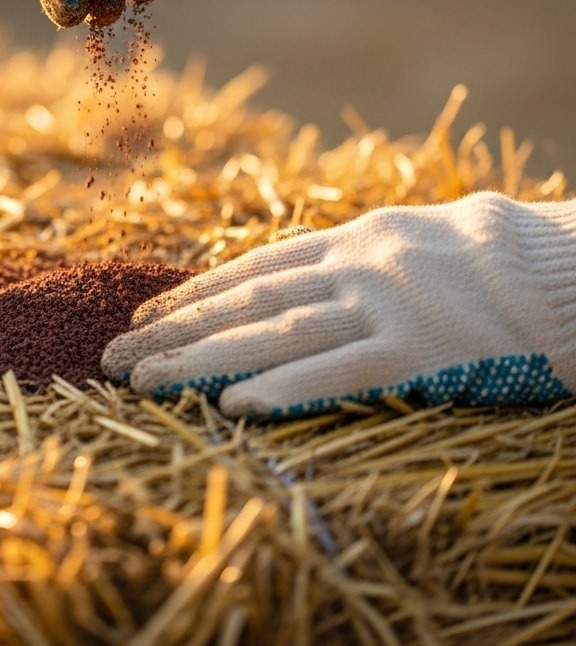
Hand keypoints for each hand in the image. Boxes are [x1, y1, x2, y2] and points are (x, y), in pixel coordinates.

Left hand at [102, 192, 575, 417]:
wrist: (560, 265)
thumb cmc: (483, 256)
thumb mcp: (402, 240)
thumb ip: (344, 259)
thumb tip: (285, 281)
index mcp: (348, 241)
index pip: (250, 271)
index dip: (191, 293)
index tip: (143, 314)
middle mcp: (352, 267)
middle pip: (244, 304)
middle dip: (174, 331)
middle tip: (113, 357)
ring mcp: (383, 307)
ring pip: (272, 335)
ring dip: (200, 360)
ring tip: (143, 381)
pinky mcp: (421, 352)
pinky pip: (339, 373)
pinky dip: (282, 389)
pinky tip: (232, 406)